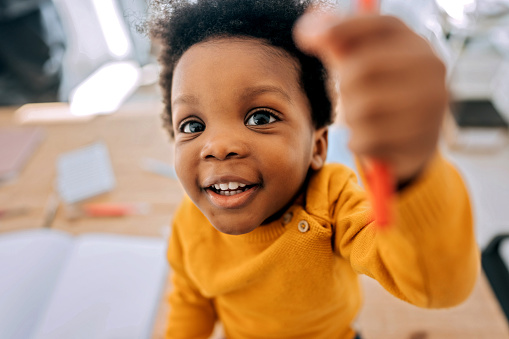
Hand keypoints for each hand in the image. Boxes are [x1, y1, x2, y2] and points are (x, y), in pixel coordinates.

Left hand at [294, 11, 447, 184]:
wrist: (413, 144)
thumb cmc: (380, 96)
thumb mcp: (360, 66)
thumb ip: (337, 45)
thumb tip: (306, 30)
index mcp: (415, 43)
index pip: (378, 24)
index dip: (340, 28)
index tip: (306, 38)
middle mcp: (430, 68)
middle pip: (362, 69)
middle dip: (344, 87)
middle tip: (349, 96)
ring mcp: (430, 105)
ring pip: (362, 109)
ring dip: (351, 119)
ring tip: (363, 120)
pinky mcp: (421, 140)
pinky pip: (367, 140)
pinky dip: (358, 143)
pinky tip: (369, 141)